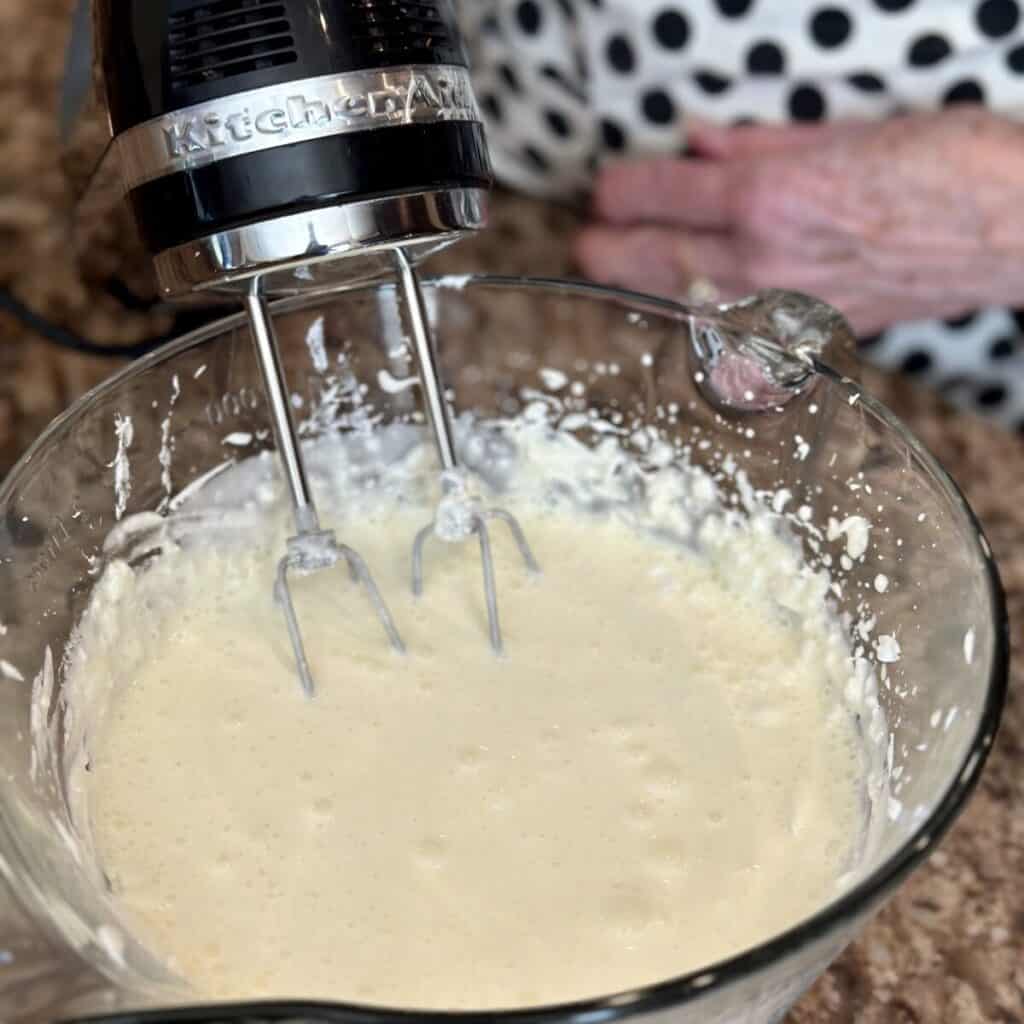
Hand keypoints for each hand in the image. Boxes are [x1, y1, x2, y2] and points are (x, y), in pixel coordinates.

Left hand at [575, 108, 1023, 335]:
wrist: (1016, 228)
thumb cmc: (946, 168)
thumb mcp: (845, 131)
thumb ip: (758, 141)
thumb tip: (697, 142)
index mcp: (764, 195)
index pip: (653, 196)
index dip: (617, 192)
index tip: (605, 192)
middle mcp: (760, 257)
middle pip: (646, 260)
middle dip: (604, 249)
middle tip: (587, 242)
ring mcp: (777, 305)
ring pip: (676, 304)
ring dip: (636, 289)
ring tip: (615, 276)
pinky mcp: (802, 335)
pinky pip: (725, 336)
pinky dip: (691, 322)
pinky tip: (679, 312)